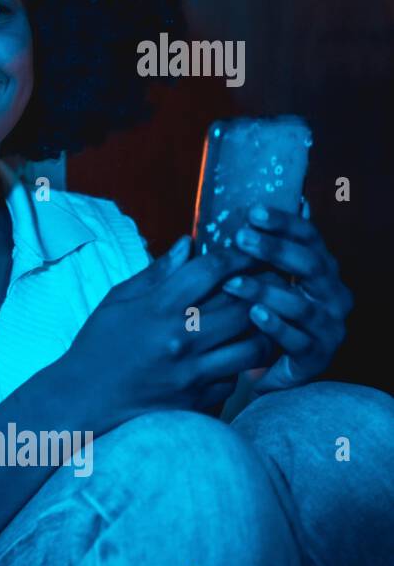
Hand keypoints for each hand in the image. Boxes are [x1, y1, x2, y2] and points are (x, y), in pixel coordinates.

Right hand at [59, 235, 273, 429]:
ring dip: (263, 329)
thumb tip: (187, 244)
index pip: (210, 271)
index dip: (236, 256)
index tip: (248, 252)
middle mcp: (179, 339)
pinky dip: (241, 364)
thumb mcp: (117, 301)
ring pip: (252, 345)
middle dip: (262, 288)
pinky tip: (237, 353)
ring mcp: (191, 372)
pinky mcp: (197, 399)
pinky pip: (237, 379)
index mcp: (156, 309)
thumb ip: (156, 273)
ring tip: (265, 318)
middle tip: (271, 280)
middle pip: (242, 305)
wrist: (83, 398)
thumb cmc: (98, 345)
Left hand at [221, 199, 351, 393]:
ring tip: (232, 283)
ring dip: (265, 291)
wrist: (278, 366)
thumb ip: (277, 244)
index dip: (284, 223)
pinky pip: (298, 340)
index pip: (309, 238)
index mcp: (323, 269)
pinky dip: (276, 326)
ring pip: (300, 305)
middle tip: (240, 237)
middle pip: (310, 265)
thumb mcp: (274, 276)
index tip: (252, 211)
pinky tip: (254, 315)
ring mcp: (329, 326)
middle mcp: (333, 294)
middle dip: (274, 250)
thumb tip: (293, 199)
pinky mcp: (317, 356)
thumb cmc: (274, 311)